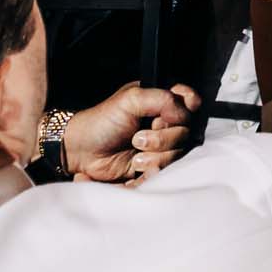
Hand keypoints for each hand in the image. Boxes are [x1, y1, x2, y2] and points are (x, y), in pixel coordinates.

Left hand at [60, 82, 201, 182]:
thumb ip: (161, 98)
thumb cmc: (102, 121)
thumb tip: (184, 113)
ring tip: (135, 157)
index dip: (182, 113)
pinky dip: (150, 173)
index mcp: (162, 101)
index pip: (191, 102)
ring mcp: (160, 146)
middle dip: (162, 139)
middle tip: (138, 139)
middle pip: (186, 133)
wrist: (81, 151)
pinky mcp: (152, 166)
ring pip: (178, 155)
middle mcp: (165, 123)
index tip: (162, 119)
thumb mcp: (130, 99)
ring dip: (155, 158)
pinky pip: (165, 173)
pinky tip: (134, 168)